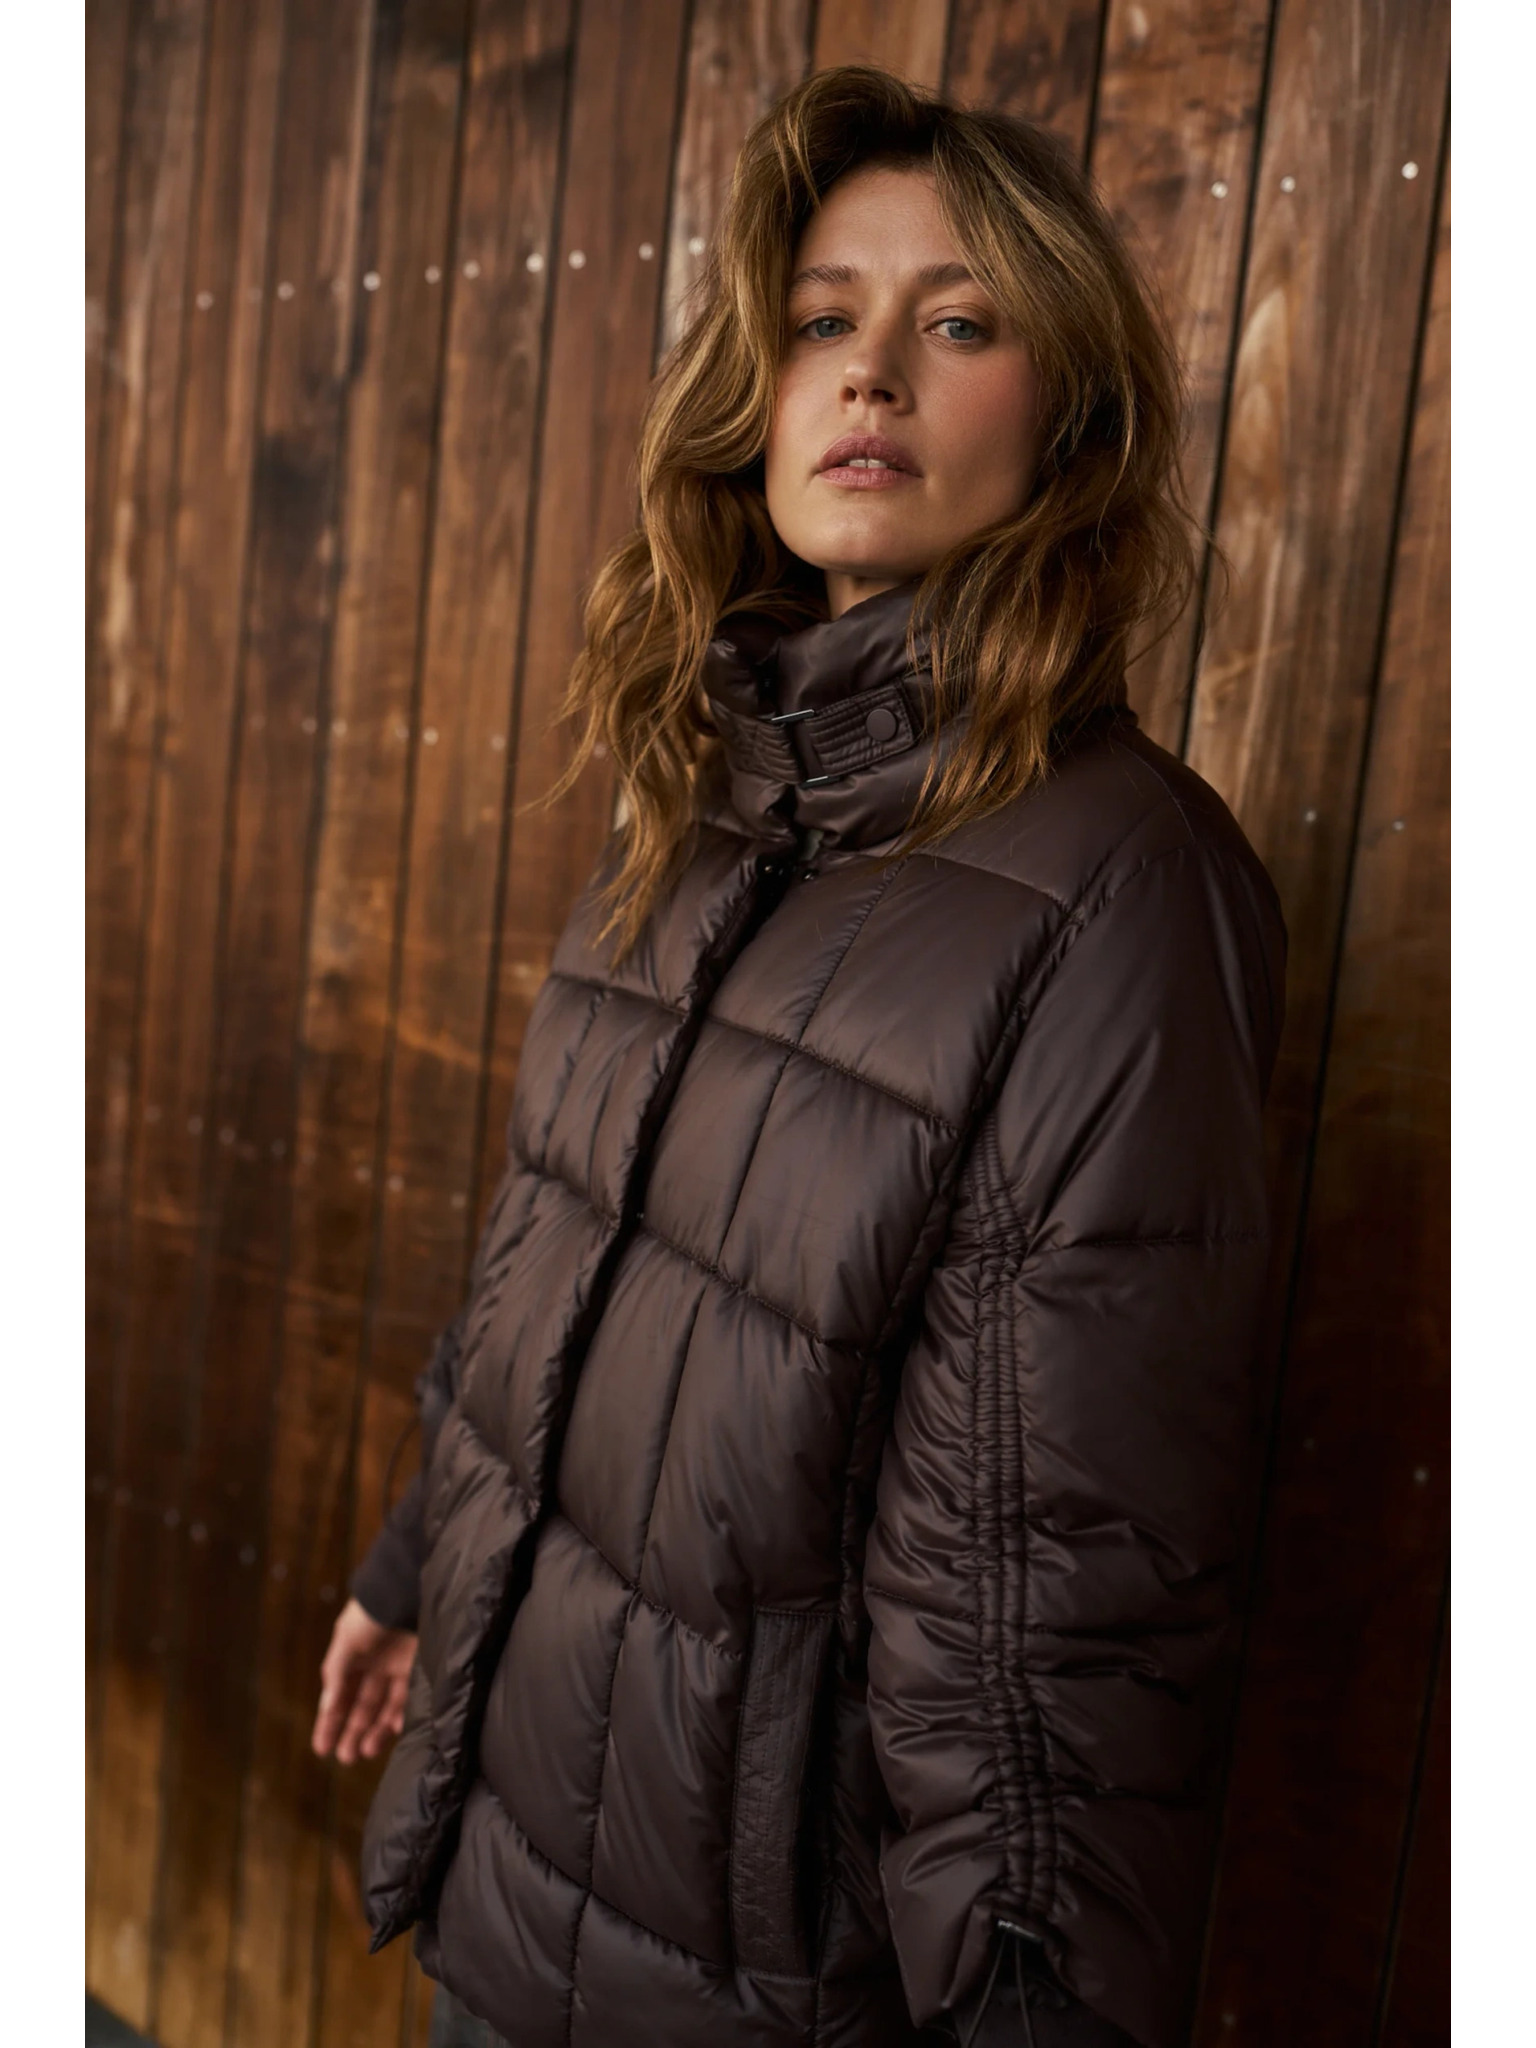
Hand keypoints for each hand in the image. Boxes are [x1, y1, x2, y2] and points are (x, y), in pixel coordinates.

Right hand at [312, 1597, 417, 1763]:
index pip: (337, 1699)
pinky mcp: (416, 1668)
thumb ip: (337, 1674)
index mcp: (350, 1661)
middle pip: (360, 1707)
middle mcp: (372, 1668)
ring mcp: (395, 1669)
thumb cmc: (371, 1612)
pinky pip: (407, 1699)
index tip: (321, 1750)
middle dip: (352, 1732)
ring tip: (365, 1751)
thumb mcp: (346, 1640)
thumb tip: (328, 1707)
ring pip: (383, 1708)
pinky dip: (400, 1716)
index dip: (329, 1723)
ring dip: (374, 1731)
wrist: (405, 1589)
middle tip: (347, 1758)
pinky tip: (393, 1730)